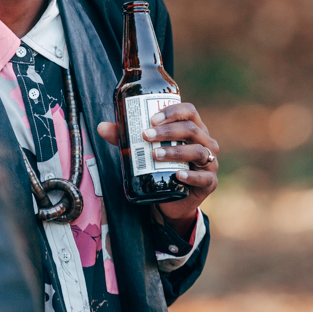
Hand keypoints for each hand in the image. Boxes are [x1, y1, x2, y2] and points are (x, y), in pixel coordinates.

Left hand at [97, 102, 218, 235]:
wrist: (174, 199)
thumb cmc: (162, 166)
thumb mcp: (145, 150)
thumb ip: (126, 138)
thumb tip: (102, 127)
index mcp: (193, 128)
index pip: (189, 111)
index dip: (172, 111)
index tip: (151, 118)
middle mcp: (206, 142)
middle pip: (192, 130)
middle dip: (168, 131)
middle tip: (146, 135)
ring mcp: (210, 162)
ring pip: (199, 151)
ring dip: (176, 152)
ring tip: (155, 154)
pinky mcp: (210, 182)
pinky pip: (204, 178)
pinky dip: (191, 175)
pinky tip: (178, 175)